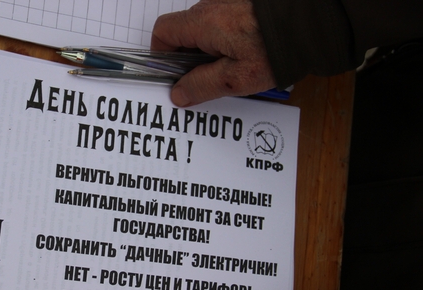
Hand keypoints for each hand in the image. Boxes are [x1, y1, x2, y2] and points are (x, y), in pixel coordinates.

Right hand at [151, 0, 275, 105]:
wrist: (315, 22)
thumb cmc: (277, 47)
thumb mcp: (236, 78)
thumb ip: (202, 86)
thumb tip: (179, 92)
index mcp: (202, 23)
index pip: (162, 32)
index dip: (162, 55)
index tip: (174, 75)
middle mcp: (211, 7)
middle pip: (183, 33)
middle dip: (189, 58)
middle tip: (206, 81)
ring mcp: (228, 3)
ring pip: (206, 31)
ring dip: (210, 52)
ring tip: (233, 71)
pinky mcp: (245, 5)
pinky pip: (224, 25)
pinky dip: (227, 42)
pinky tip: (246, 57)